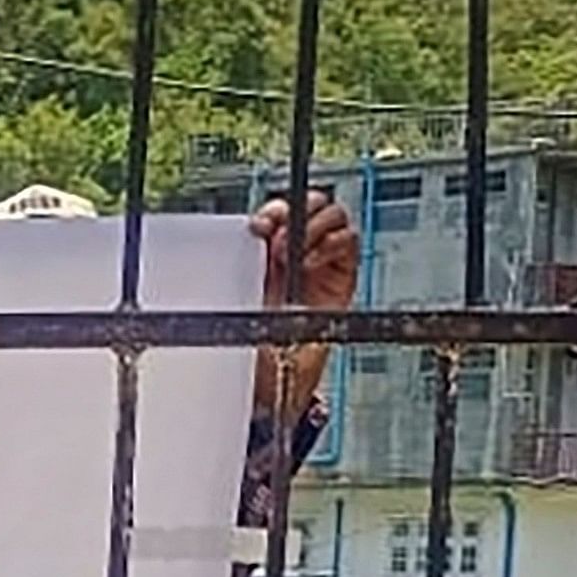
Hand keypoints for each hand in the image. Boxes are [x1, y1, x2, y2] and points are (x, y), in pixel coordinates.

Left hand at [250, 189, 356, 415]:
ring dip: (315, 228)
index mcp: (269, 250)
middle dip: (296, 214)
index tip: (258, 227)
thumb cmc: (252, 338)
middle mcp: (300, 249)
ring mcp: (324, 259)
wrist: (276, 373)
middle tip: (279, 243)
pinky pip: (349, 240)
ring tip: (295, 258)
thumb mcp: (237, 298)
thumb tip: (227, 243)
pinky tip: (312, 264)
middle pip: (310, 203)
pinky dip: (333, 244)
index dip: (273, 211)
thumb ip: (235, 269)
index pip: (278, 212)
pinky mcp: (344, 274)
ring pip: (333, 215)